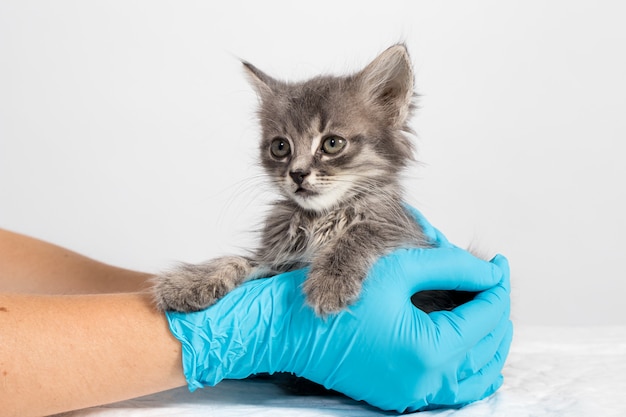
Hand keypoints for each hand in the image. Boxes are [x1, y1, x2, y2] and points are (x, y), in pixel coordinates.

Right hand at [166, 245, 511, 411]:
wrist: (286, 328)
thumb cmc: (333, 296)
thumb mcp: (395, 268)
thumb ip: (449, 264)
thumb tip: (488, 269)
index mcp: (428, 351)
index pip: (485, 316)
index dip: (495, 285)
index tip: (498, 263)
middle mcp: (424, 382)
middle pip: (487, 347)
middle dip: (494, 309)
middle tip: (490, 280)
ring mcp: (411, 393)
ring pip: (474, 373)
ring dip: (485, 339)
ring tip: (483, 306)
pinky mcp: (398, 394)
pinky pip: (450, 386)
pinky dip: (466, 362)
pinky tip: (464, 340)